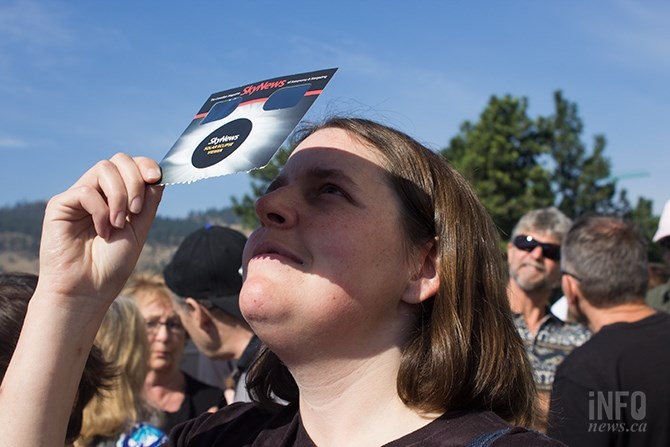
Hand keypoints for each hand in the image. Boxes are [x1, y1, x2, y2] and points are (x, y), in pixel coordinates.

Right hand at [37, 153, 162, 314]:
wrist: (89, 290)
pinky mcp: (59, 205)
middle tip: (137, 210)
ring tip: (119, 224)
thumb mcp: (139, 230)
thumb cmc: (112, 265)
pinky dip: (100, 210)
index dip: (145, 165)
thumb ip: (149, 202)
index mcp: (117, 197)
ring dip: (120, 195)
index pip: (131, 165)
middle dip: (135, 180)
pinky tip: (101, 231)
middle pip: (118, 160)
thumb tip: (159, 175)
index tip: (157, 177)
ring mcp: (78, 197)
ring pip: (103, 169)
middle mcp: (97, 192)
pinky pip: (86, 191)